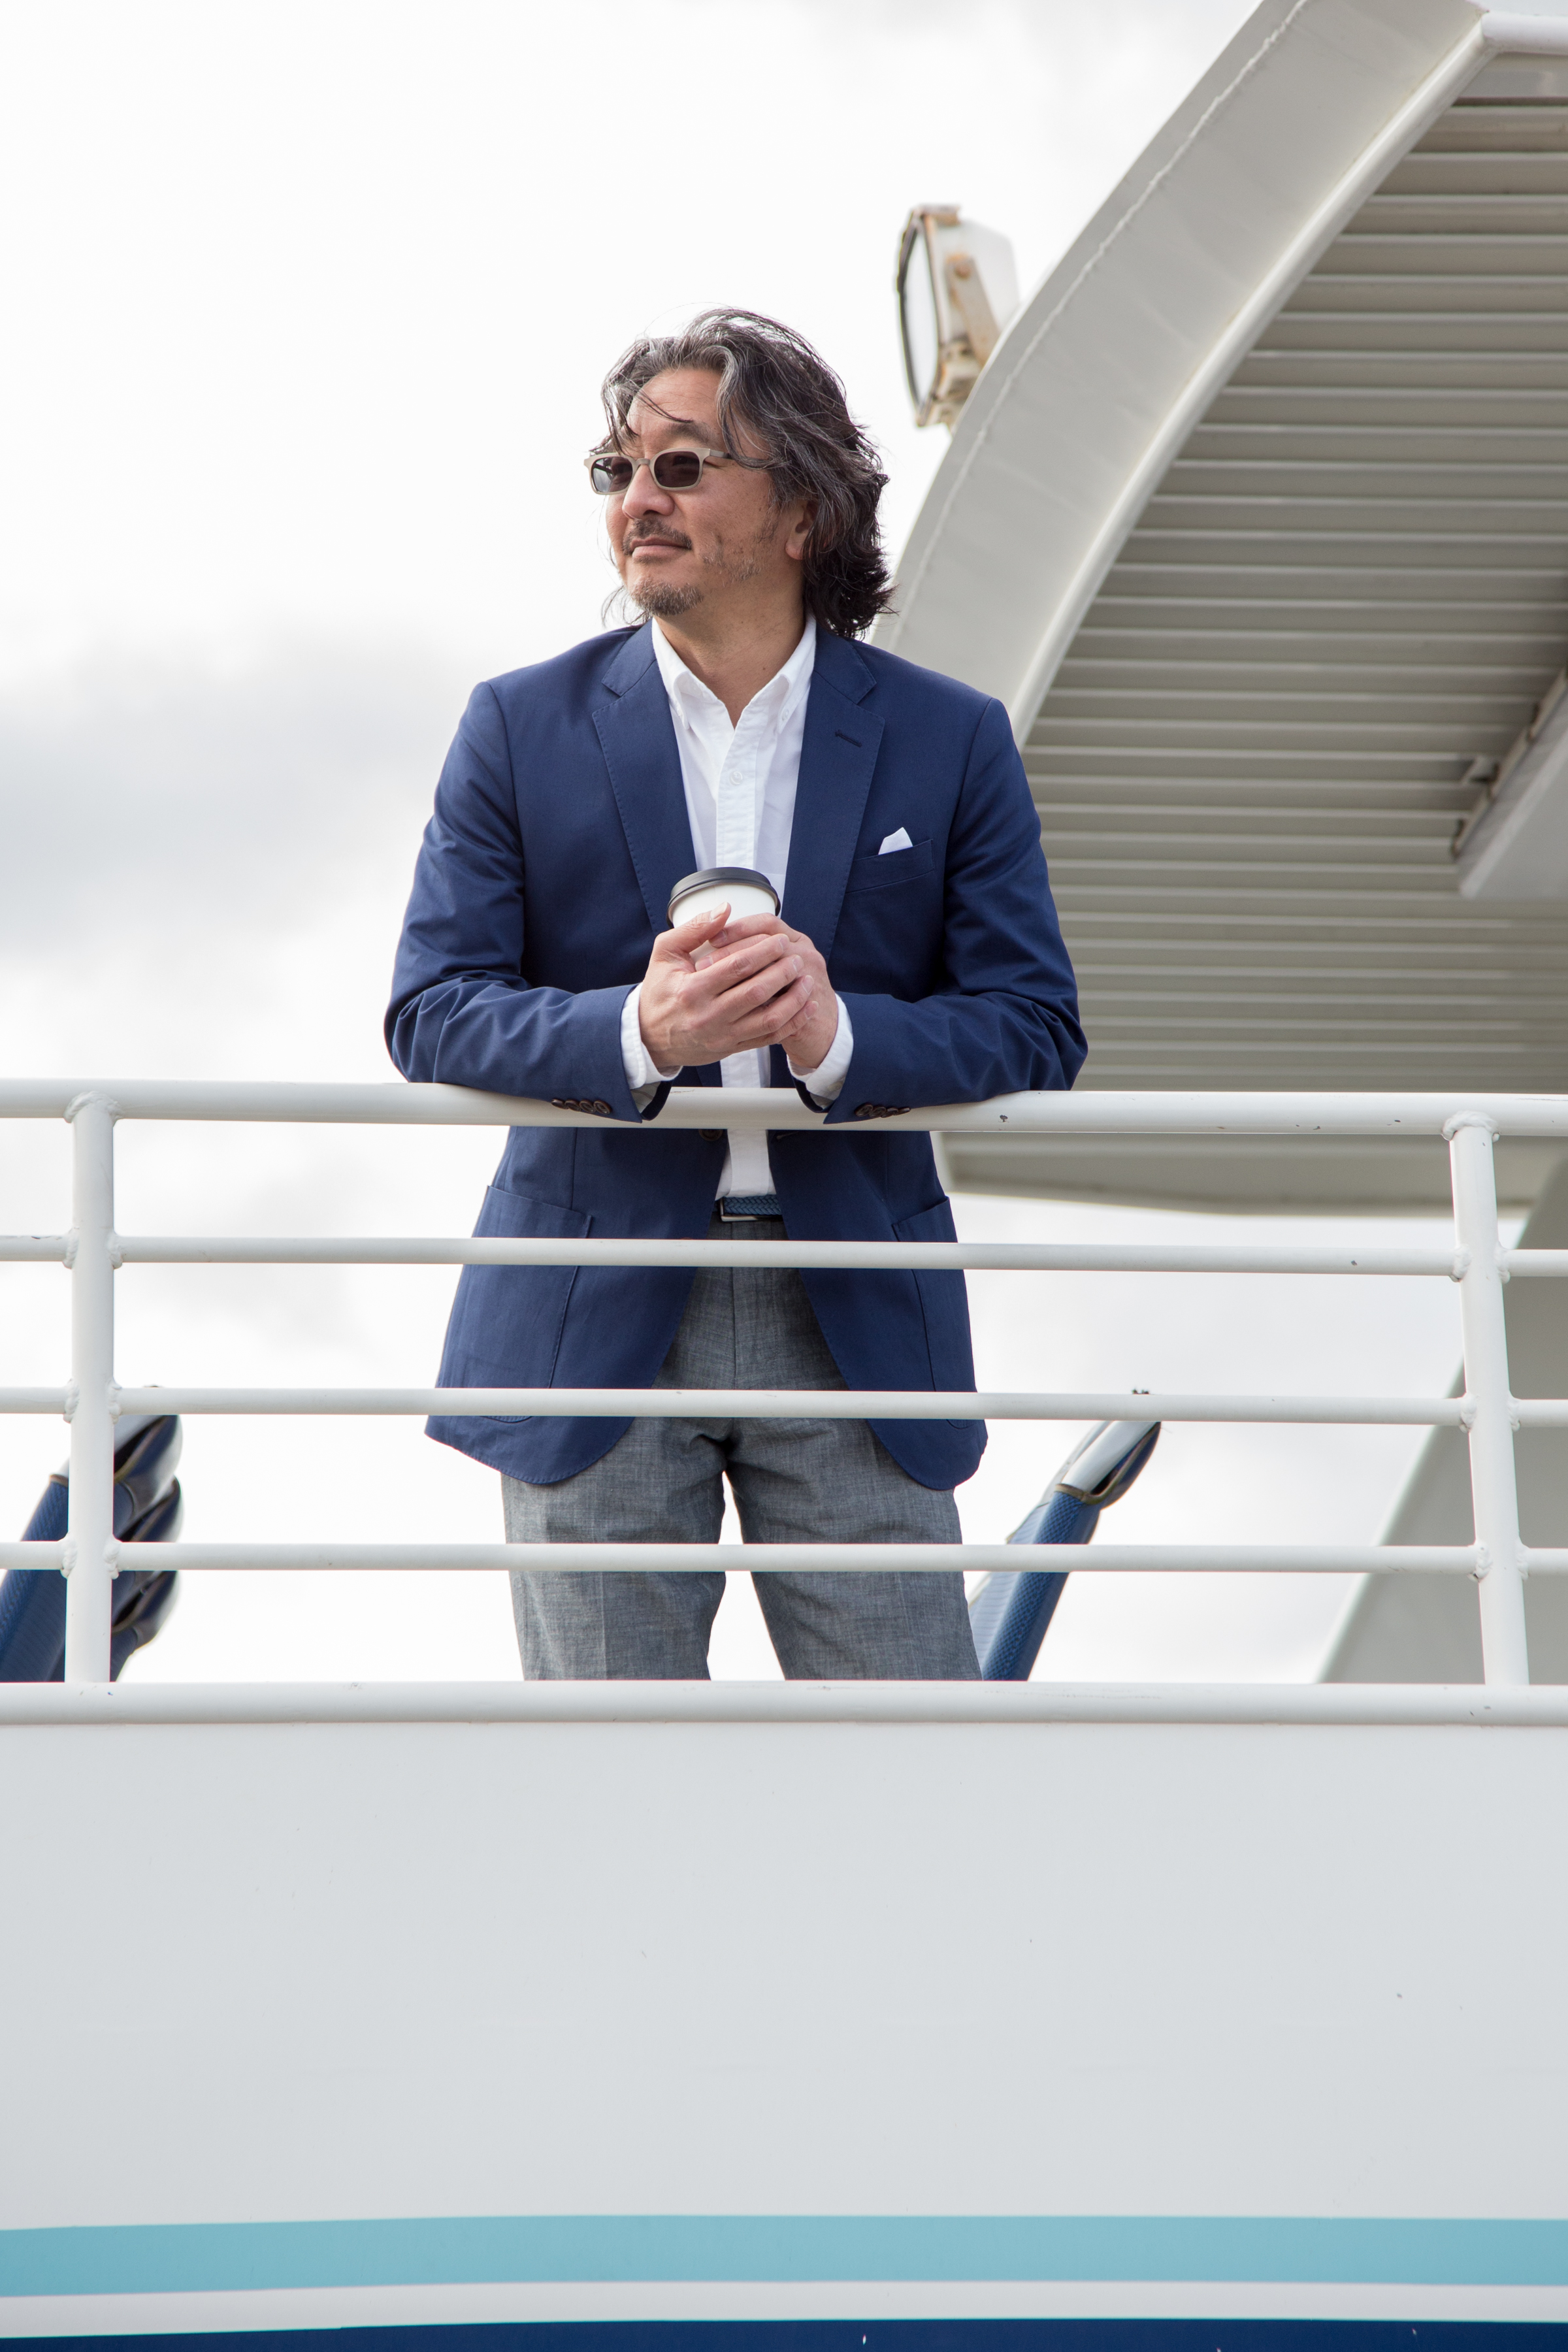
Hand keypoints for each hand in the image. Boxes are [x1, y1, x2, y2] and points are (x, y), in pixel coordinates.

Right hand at [638, 907, 834, 1070]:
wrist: (649, 1036)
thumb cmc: (660, 990)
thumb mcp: (665, 954)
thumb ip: (694, 928)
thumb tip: (724, 909)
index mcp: (692, 990)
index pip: (737, 967)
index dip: (763, 951)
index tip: (780, 940)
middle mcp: (708, 1016)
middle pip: (756, 992)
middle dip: (782, 972)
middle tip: (796, 957)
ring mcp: (722, 1036)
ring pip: (768, 1019)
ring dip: (793, 999)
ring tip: (806, 980)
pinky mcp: (731, 1049)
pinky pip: (768, 1038)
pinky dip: (791, 1023)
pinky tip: (805, 1007)